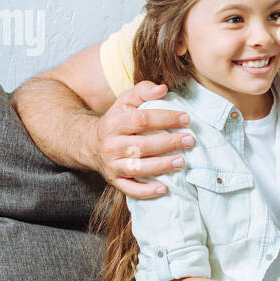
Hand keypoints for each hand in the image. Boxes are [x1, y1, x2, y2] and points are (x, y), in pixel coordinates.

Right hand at [94, 80, 195, 199]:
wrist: (89, 143)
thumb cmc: (116, 121)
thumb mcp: (125, 101)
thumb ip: (143, 91)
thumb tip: (163, 88)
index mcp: (114, 123)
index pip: (142, 120)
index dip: (165, 118)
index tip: (186, 118)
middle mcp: (111, 145)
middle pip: (142, 145)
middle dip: (168, 143)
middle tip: (190, 140)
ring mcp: (112, 165)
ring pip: (137, 168)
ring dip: (161, 166)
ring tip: (181, 162)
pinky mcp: (114, 181)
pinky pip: (129, 189)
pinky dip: (146, 192)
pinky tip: (163, 189)